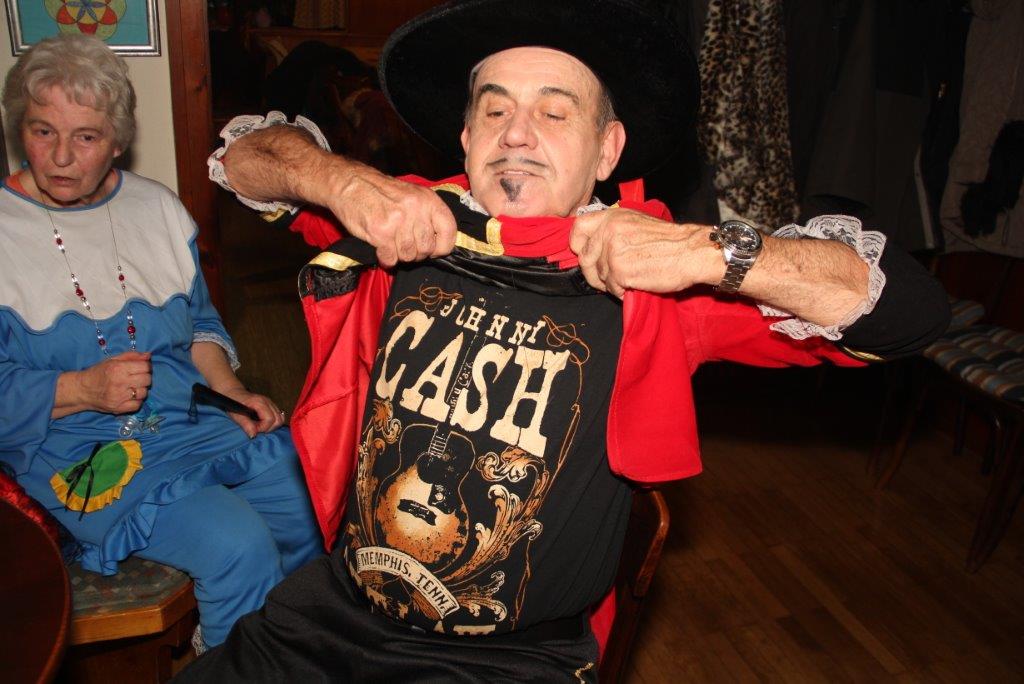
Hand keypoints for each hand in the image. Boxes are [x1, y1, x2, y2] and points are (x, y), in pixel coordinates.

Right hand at [73, 351, 152, 414]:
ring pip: (144, 393)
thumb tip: (148, 355)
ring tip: (132, 387)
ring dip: (141, 389)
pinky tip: (130, 396)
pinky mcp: (118, 408)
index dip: (146, 366)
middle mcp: (120, 382)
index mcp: (118, 368)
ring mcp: (119, 397)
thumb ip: (131, 356)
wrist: (82, 390)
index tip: (142, 368)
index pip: (145, 367)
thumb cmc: (98, 373)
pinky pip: (137, 405)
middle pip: (147, 380)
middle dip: (145, 377)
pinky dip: (136, 401)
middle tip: (137, 378)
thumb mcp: (112, 360)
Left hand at [214, 385, 286, 438]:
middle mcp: (268, 402)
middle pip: (278, 420)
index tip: (253, 430)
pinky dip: (272, 422)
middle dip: (268, 428)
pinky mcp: (271, 405)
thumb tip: (253, 435)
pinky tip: (262, 423)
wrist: (233, 392)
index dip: (262, 428)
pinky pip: (278, 416)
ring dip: (271, 426)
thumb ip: (246, 425)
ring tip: (259, 426)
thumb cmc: (233, 403)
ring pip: (280, 418)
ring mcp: (271, 403)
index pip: (270, 420)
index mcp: (260, 403)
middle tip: (256, 429)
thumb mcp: (236, 415)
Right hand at [324, 162, 456, 266]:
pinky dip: (386, 258)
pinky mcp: (381, 232)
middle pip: (427, 248)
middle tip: (404, 245)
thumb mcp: (413, 195)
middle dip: (416, 253)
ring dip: (399, 255)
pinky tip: (382, 249)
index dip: (442, 247)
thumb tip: (441, 243)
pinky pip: (391, 258)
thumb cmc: (382, 192)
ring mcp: (398, 221)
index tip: (434, 250)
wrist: (351, 184)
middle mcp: (416, 209)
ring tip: (391, 243)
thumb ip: (429, 216)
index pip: (449, 231)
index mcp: (428, 199)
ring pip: (409, 255)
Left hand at [569, 208, 720, 297]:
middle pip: (584, 258)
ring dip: (611, 283)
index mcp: (612, 217)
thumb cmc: (670, 241)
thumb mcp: (637, 223)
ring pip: (598, 275)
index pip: (578, 228)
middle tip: (607, 278)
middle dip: (593, 272)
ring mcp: (612, 251)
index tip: (584, 254)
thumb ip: (613, 231)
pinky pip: (611, 288)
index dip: (578, 245)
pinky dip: (621, 292)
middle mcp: (609, 231)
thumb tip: (594, 246)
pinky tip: (635, 285)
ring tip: (629, 280)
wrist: (691, 252)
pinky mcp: (619, 271)